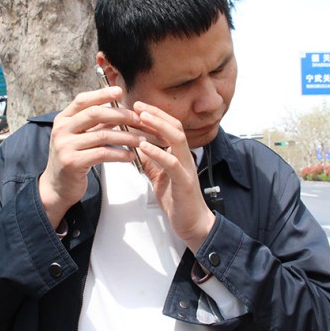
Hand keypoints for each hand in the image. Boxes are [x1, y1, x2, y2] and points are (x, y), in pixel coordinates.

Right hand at [39, 86, 141, 227]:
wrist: (57, 186)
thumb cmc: (73, 158)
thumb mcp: (78, 137)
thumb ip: (93, 124)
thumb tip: (118, 109)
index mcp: (62, 119)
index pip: (83, 100)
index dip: (101, 94)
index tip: (120, 91)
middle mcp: (62, 130)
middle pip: (94, 114)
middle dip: (119, 114)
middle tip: (138, 119)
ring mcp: (65, 146)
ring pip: (102, 135)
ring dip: (125, 137)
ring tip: (140, 140)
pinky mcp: (73, 162)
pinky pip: (102, 154)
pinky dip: (120, 154)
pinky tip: (130, 156)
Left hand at [133, 102, 215, 250]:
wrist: (193, 224)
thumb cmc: (178, 201)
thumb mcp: (160, 177)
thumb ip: (151, 162)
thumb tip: (137, 147)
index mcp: (180, 155)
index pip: (170, 127)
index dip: (156, 115)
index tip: (138, 106)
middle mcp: (186, 158)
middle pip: (175, 127)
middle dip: (157, 114)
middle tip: (138, 105)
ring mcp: (187, 168)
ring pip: (177, 140)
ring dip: (159, 126)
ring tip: (142, 118)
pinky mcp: (184, 182)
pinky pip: (172, 163)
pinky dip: (157, 153)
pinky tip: (143, 146)